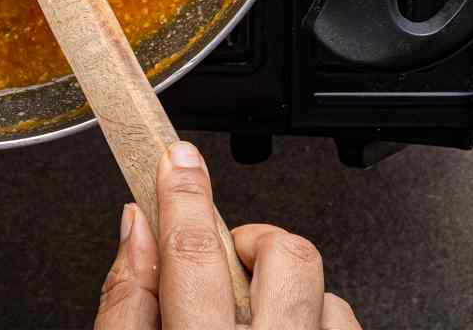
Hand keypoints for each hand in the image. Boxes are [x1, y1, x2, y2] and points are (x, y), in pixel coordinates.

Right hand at [95, 142, 360, 328]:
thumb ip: (125, 303)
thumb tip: (135, 227)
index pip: (195, 258)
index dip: (183, 197)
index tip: (177, 158)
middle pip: (285, 258)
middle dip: (255, 244)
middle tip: (228, 263)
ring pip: (330, 297)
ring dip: (292, 300)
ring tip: (257, 325)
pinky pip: (347, 327)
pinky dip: (317, 325)